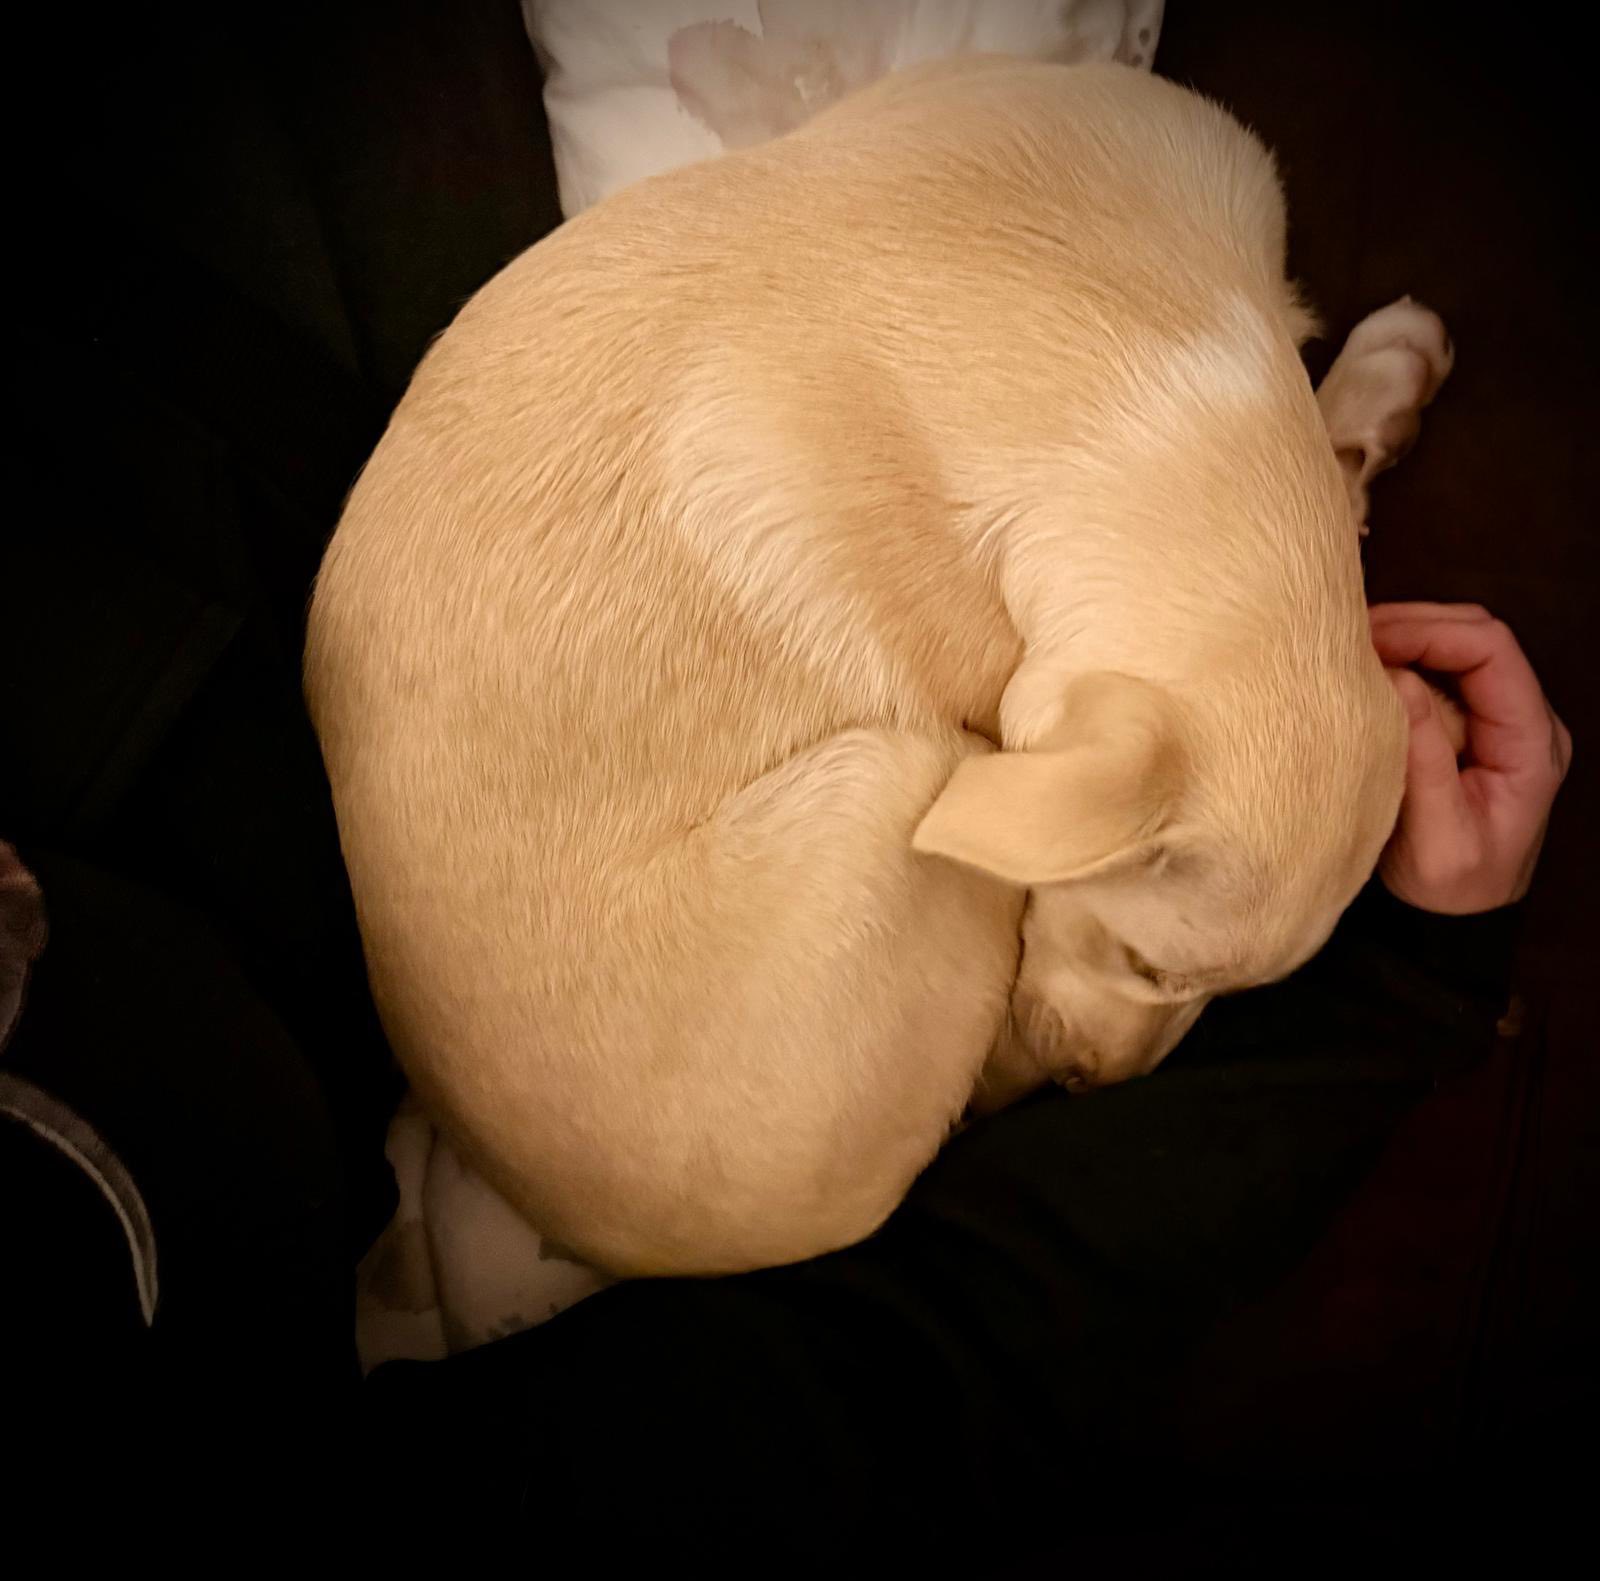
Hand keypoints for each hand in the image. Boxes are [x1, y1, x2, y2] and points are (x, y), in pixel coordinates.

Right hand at [1369, 603, 1571, 913]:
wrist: (1451, 918)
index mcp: (1530, 742)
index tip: (1368, 640)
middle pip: (1474, 634)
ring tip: (1344, 652)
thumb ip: (1425, 762)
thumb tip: (1399, 680)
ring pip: (1451, 646)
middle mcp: (1521, 718)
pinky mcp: (1461, 724)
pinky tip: (1357, 673)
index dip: (1429, 630)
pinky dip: (1393, 662)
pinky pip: (1432, 672)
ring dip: (1398, 638)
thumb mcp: (1438, 840)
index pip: (1491, 650)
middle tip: (1345, 637)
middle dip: (1410, 623)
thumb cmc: (1450, 888)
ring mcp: (1492, 718)